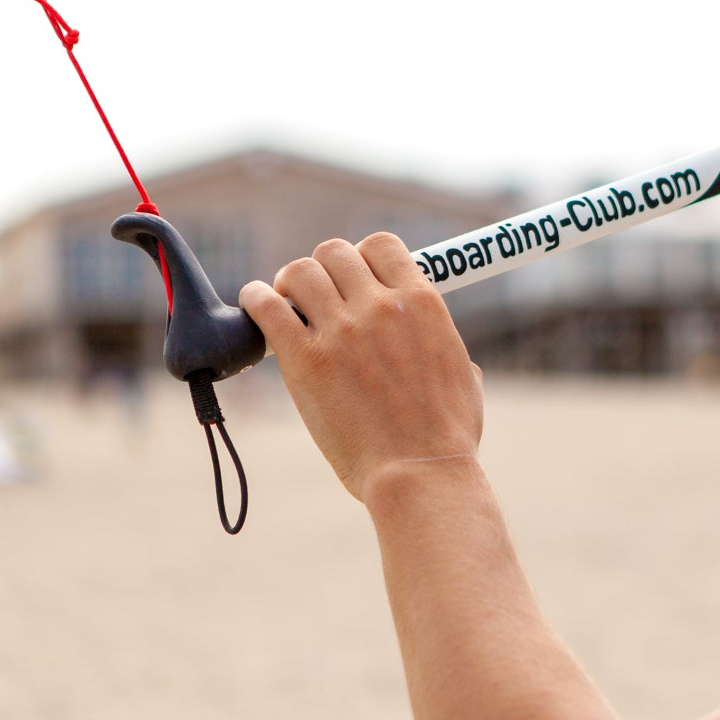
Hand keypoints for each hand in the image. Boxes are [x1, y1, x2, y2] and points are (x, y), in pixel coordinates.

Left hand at [240, 233, 482, 503]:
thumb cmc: (447, 436)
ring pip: (299, 272)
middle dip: (322, 270)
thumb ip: (444, 346)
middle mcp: (380, 306)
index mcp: (422, 302)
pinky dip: (255, 300)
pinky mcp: (306, 360)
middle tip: (314, 296)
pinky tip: (255, 307)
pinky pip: (267, 307)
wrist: (421, 473)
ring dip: (288, 283)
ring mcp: (342, 330)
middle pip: (335, 253)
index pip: (381, 245)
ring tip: (285, 303)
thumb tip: (440, 344)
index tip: (352, 279)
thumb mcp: (464, 376)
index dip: (361, 257)